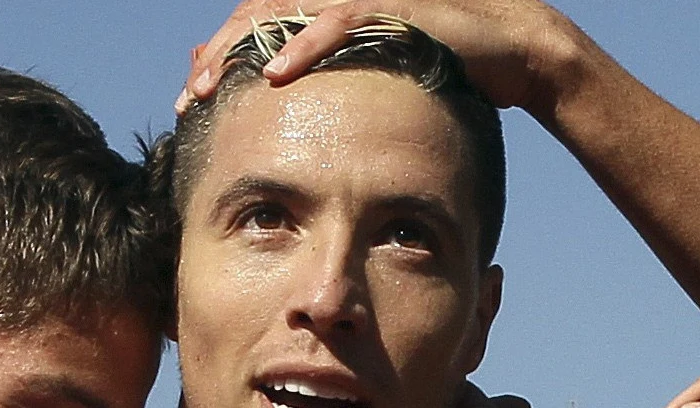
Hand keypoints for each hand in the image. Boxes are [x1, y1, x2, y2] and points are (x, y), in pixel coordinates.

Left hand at [180, 0, 584, 116]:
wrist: (510, 52)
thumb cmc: (441, 71)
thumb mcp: (371, 86)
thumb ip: (328, 87)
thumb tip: (281, 105)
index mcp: (325, 13)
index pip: (254, 26)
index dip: (219, 58)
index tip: (193, 99)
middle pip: (254, 16)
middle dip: (216, 57)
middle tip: (189, 98)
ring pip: (281, 13)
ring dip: (241, 50)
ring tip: (211, 86)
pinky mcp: (389, 5)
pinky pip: (335, 20)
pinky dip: (301, 46)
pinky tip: (274, 74)